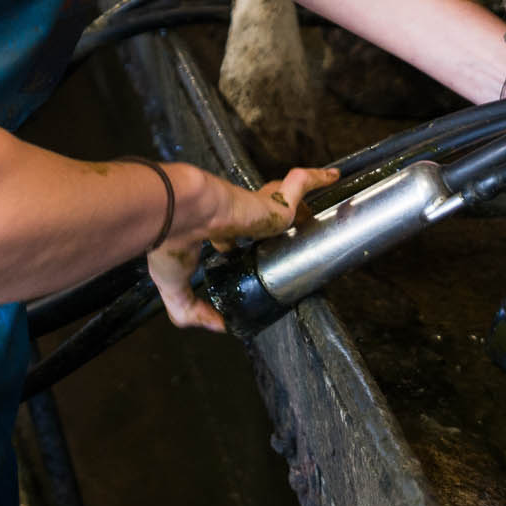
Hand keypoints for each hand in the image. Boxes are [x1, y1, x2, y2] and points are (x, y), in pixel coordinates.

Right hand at [147, 165, 338, 332]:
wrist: (175, 214)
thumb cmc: (171, 244)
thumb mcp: (173, 288)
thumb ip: (192, 311)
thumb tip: (220, 326)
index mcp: (212, 232)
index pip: (231, 237)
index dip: (240, 243)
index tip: (246, 249)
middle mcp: (235, 217)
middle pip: (260, 215)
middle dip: (272, 217)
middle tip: (291, 231)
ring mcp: (255, 207)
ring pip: (281, 199)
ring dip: (295, 199)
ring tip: (313, 206)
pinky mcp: (272, 202)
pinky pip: (301, 186)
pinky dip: (315, 179)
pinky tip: (333, 178)